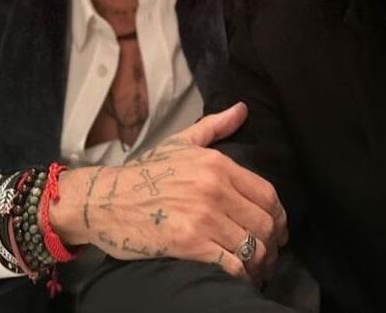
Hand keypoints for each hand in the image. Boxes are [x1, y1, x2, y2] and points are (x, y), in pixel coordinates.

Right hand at [51, 103, 286, 282]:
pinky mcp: (190, 243)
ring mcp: (203, 217)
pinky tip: (239, 277)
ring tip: (257, 271)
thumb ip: (215, 126)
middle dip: (272, 244)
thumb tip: (243, 109)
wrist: (106, 200)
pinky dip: (241, 275)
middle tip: (270, 256)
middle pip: (263, 223)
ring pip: (252, 246)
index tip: (278, 231)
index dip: (279, 217)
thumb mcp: (181, 143)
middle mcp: (214, 189)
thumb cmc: (144, 173)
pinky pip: (231, 264)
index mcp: (217, 165)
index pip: (267, 194)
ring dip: (260, 264)